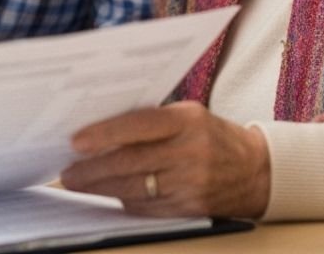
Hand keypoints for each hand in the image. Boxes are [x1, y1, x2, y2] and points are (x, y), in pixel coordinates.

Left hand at [60, 101, 270, 218]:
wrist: (256, 170)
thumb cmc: (210, 134)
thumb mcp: (186, 114)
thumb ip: (151, 119)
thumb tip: (102, 128)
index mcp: (186, 121)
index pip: (138, 126)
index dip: (105, 134)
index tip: (76, 141)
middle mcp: (189, 153)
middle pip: (132, 162)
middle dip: (94, 169)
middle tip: (68, 172)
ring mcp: (191, 184)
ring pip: (136, 189)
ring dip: (103, 189)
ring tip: (79, 184)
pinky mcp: (191, 210)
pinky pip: (150, 209)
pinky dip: (126, 202)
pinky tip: (109, 196)